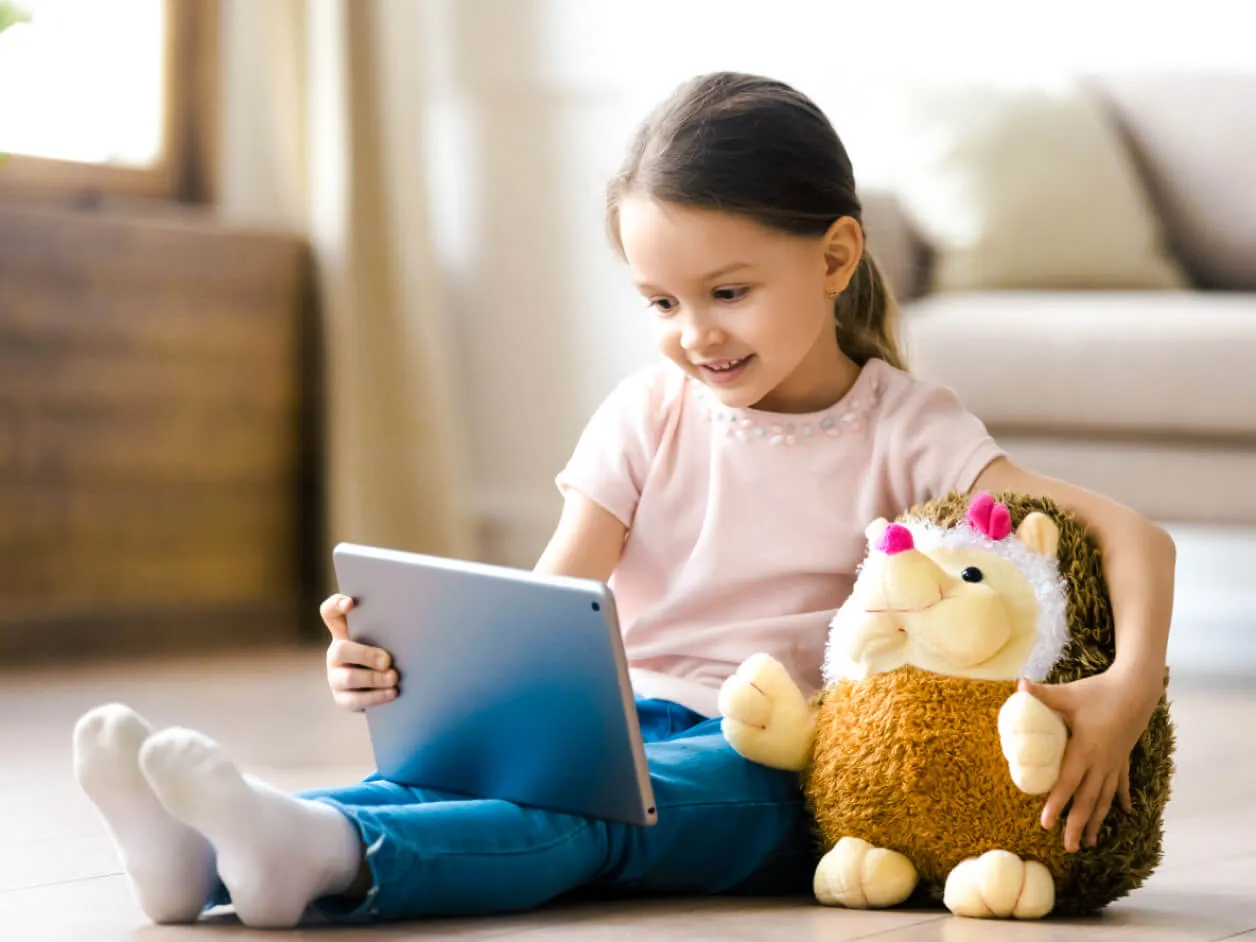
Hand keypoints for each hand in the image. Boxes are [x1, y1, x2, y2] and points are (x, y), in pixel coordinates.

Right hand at [320, 593, 397, 710]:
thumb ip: (390, 626)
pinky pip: (354, 700)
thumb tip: (414, 616)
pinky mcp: (342, 699)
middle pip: (341, 650)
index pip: (330, 613)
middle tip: (387, 660)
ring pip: (347, 678)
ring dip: (373, 679)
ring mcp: (336, 677)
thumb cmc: (390, 654)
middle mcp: (336, 654)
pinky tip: (392, 693)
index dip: (336, 605)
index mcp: (344, 633)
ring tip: (394, 678)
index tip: (351, 604)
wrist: (385, 689)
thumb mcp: (387, 637)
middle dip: (365, 655)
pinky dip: (375, 697)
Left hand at [1020, 664, 1159, 851]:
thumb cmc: (1100, 690)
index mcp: (1085, 749)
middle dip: (1077, 824)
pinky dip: (1121, 799)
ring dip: (1097, 820)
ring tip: (1090, 843)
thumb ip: (1043, 694)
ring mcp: (1115, 761)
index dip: (1057, 804)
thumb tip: (1019, 684)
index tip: (1046, 824)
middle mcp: (1102, 761)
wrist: (1138, 688)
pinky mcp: (1124, 757)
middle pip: (1088, 800)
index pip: (1068, 782)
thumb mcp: (1069, 693)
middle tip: (1068, 847)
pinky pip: (1122, 783)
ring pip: (1105, 798)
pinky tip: (1125, 813)